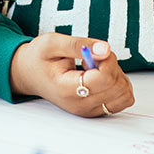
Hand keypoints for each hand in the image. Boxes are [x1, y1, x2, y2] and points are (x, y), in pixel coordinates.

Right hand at [9, 34, 134, 116]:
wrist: (29, 74)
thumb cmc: (39, 58)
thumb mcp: (53, 43)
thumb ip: (79, 45)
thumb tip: (106, 49)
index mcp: (67, 90)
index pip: (105, 78)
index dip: (107, 59)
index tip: (93, 51)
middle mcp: (80, 106)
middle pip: (118, 86)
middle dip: (112, 65)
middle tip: (93, 57)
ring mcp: (89, 111)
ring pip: (125, 94)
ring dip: (117, 75)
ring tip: (96, 68)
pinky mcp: (96, 110)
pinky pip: (123, 99)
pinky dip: (118, 84)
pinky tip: (101, 76)